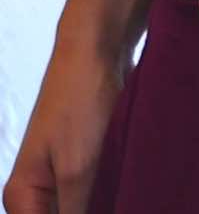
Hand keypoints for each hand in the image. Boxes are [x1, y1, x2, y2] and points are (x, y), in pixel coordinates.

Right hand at [2, 39, 131, 213]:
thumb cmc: (80, 102)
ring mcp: (60, 175)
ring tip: (131, 203)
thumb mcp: (77, 169)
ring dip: (107, 207)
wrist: (98, 45)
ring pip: (82, 211)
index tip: (107, 213)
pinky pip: (95, 194)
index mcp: (21, 198)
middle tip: (122, 206)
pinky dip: (111, 198)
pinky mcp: (84, 160)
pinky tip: (132, 197)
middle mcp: (36, 191)